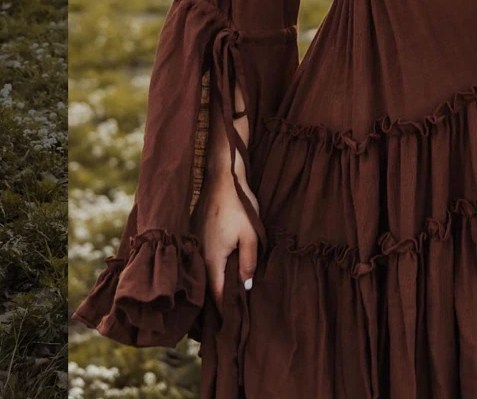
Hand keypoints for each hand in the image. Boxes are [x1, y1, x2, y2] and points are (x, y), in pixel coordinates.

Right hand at [194, 165, 260, 310]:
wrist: (222, 181)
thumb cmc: (239, 207)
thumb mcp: (251, 235)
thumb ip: (249, 262)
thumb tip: (246, 286)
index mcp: (212, 260)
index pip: (216, 295)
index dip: (225, 310)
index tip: (233, 325)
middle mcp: (199, 257)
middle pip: (207, 289)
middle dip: (218, 303)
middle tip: (231, 318)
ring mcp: (195, 248)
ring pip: (204, 276)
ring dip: (214, 288)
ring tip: (228, 301)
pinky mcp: (196, 239)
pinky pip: (202, 264)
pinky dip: (211, 274)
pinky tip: (222, 275)